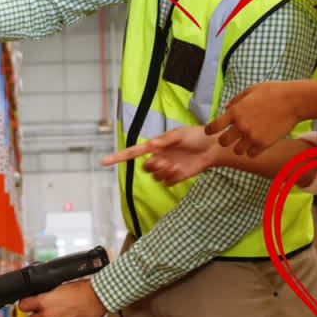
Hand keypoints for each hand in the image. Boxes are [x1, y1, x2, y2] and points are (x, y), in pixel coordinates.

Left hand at [18, 280, 106, 316]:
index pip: (22, 306)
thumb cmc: (83, 290)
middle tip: (42, 316)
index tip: (28, 306)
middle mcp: (48, 315)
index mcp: (44, 301)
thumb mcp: (60, 287)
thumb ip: (48, 296)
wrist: (98, 297)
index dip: (25, 305)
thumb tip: (41, 299)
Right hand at [100, 126, 220, 185]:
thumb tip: (149, 145)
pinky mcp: (175, 177)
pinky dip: (172, 177)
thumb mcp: (179, 134)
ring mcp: (166, 168)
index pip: (132, 152)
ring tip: (176, 165)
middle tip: (164, 161)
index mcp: (155, 145)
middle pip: (145, 168)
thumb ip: (164, 141)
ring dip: (163, 172)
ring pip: (155, 176)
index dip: (118, 157)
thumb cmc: (196, 136)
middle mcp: (158, 157)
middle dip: (152, 166)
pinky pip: (167, 182)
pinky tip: (182, 169)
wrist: (212, 148)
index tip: (103, 162)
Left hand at [204, 81, 302, 155]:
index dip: (209, 130)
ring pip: (237, 151)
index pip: (213, 126)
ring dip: (239, 147)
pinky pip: (251, 154)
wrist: (294, 101)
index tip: (211, 130)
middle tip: (229, 137)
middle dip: (224, 140)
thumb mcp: (251, 90)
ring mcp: (253, 136)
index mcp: (236, 111)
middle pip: (223, 142)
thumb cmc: (273, 92)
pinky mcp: (264, 144)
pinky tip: (256, 144)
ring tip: (245, 141)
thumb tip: (225, 109)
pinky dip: (252, 151)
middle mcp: (241, 126)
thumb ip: (236, 100)